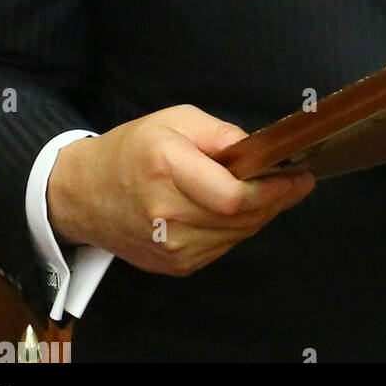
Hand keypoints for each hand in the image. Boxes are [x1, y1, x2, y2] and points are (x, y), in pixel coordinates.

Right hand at [46, 104, 313, 276]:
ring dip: (260, 215)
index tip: (301, 177)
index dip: (275, 190)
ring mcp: (169, 246)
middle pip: (241, 218)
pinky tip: (237, 209)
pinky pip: (221, 247)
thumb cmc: (131, 149)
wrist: (83, 193)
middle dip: (276, 200)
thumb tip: (257, 148)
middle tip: (294, 182)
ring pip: (236, 235)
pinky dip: (238, 228)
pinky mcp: (173, 264)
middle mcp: (167, 215)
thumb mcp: (175, 120)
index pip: (234, 195)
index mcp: (167, 170)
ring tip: (269, 192)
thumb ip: (219, 133)